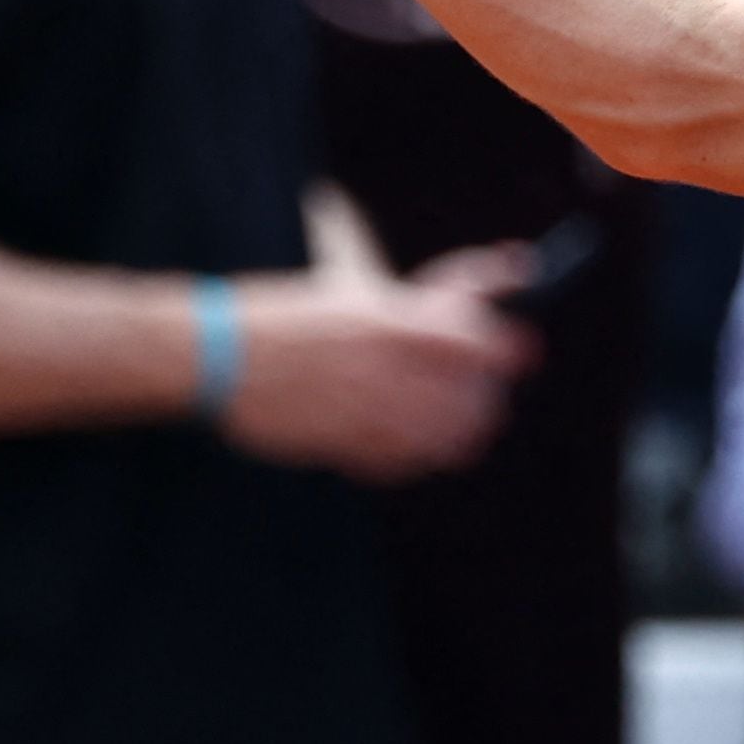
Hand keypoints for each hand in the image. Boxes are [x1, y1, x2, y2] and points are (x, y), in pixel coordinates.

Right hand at [216, 186, 532, 483]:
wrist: (222, 354)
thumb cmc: (295, 315)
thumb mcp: (364, 291)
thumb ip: (434, 294)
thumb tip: (508, 278)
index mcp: (394, 320)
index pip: (480, 341)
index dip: (509, 350)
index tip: (522, 353)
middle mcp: (386, 368)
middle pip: (473, 397)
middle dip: (487, 395)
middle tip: (485, 393)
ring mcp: (364, 412)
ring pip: (444, 438)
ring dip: (460, 432)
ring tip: (458, 424)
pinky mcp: (341, 447)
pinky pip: (402, 464)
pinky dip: (417, 458)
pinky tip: (412, 445)